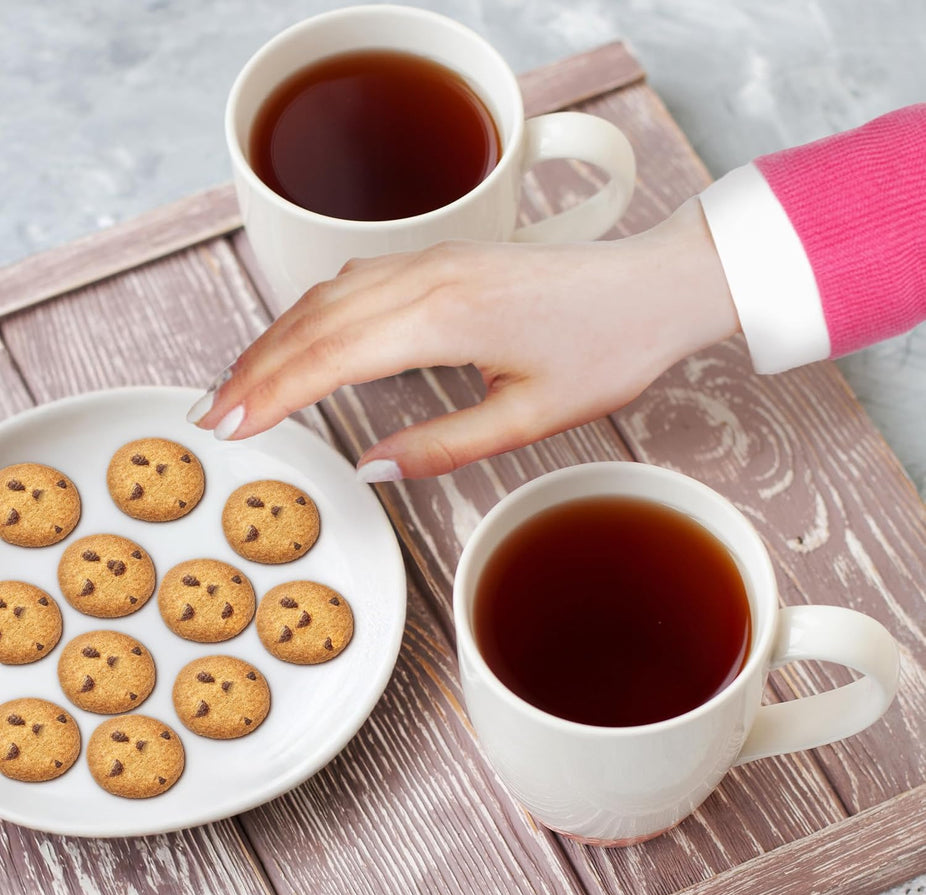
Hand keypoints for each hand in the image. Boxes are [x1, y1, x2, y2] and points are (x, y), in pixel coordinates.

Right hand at [188, 198, 738, 479]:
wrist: (652, 288)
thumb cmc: (604, 349)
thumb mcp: (527, 418)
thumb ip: (442, 445)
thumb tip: (370, 466)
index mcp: (443, 318)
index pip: (328, 358)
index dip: (271, 394)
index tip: (228, 426)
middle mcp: (426, 277)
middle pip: (313, 323)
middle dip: (255, 370)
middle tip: (211, 412)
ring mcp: (432, 260)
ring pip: (329, 297)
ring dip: (278, 337)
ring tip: (242, 381)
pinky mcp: (444, 258)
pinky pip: (358, 280)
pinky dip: (316, 312)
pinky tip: (304, 333)